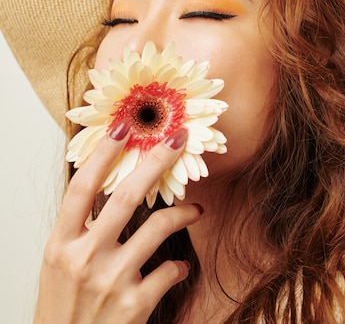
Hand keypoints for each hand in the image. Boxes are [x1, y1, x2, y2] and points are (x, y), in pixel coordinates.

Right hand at [33, 124, 201, 323]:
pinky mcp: (134, 306)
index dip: (103, 154)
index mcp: (61, 244)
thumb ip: (80, 229)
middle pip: (126, 196)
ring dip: (183, 213)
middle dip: (156, 162)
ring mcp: (111, 282)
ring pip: (158, 228)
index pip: (82, 187)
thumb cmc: (62, 307)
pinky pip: (169, 270)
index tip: (123, 127)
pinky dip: (178, 265)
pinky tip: (178, 266)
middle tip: (178, 140)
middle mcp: (85, 259)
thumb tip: (109, 189)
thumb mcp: (59, 264)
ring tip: (196, 209)